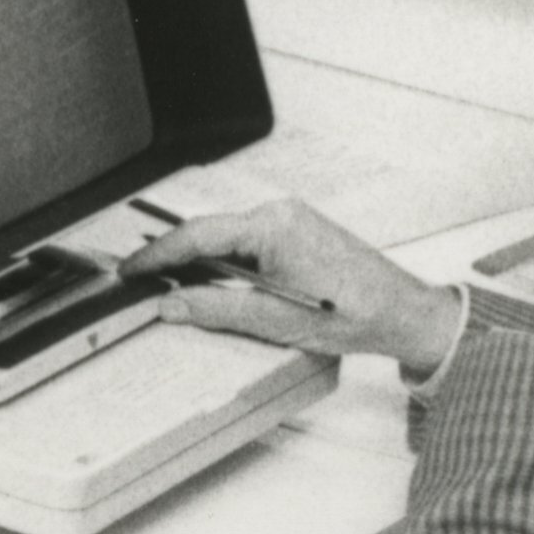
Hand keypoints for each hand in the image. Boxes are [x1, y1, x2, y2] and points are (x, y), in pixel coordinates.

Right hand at [129, 200, 467, 378]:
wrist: (403, 312)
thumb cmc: (357, 313)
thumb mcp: (277, 320)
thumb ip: (218, 309)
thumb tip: (174, 304)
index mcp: (272, 227)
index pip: (197, 235)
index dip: (157, 255)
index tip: (130, 270)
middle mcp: (280, 213)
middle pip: (209, 232)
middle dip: (175, 258)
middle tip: (143, 282)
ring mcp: (290, 219)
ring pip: (227, 237)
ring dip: (203, 262)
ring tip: (178, 288)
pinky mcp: (297, 230)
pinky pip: (247, 240)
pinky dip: (227, 261)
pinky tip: (219, 284)